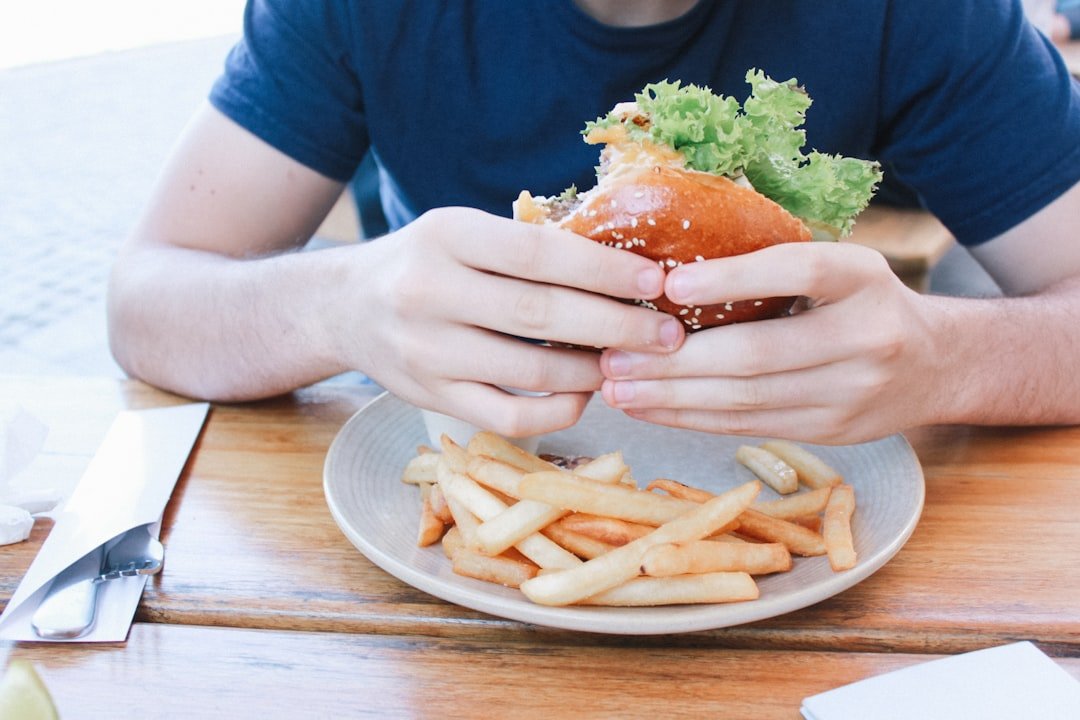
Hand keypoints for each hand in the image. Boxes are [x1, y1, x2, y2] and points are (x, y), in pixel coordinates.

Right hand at [343, 207, 684, 436]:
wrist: (345, 306)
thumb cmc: (425, 262)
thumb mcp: (463, 232)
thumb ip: (527, 247)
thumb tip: (625, 269)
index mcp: (446, 235)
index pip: (538, 253)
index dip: (602, 270)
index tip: (654, 282)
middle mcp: (429, 291)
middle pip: (540, 314)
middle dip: (615, 326)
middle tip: (667, 334)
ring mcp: (426, 350)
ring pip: (529, 371)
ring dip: (592, 371)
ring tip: (630, 362)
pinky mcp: (430, 396)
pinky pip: (507, 416)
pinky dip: (556, 410)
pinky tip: (583, 394)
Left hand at [598, 241, 942, 443]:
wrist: (938, 365)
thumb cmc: (864, 302)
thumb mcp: (841, 267)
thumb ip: (778, 266)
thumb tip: (670, 273)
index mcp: (863, 277)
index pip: (797, 271)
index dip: (732, 277)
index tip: (670, 284)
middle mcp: (866, 337)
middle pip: (756, 354)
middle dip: (674, 360)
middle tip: (613, 356)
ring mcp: (850, 393)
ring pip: (745, 401)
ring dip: (671, 397)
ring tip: (617, 388)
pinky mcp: (831, 432)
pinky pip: (749, 427)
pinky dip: (693, 419)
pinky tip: (652, 409)